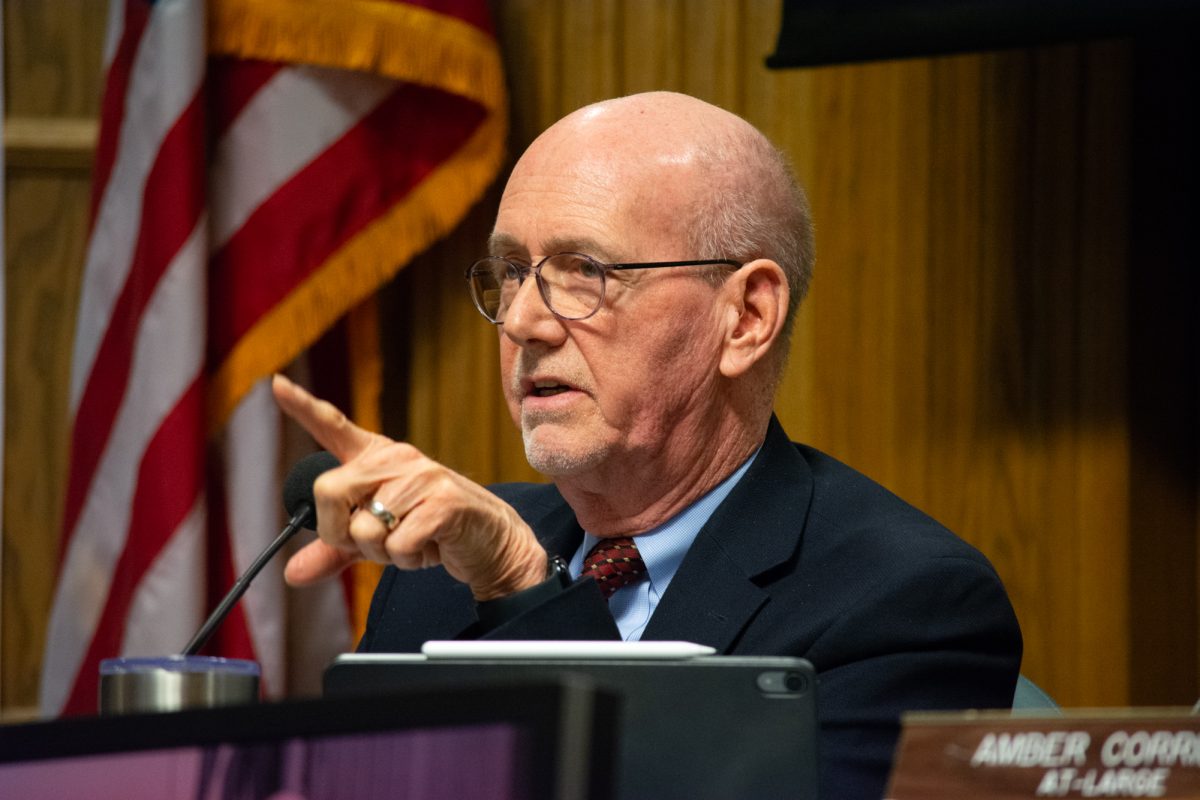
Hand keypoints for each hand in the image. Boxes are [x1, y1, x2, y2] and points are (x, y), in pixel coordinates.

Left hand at [271, 374, 547, 599]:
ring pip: (364, 527)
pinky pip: (397, 545)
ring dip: (382, 553)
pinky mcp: (444, 502)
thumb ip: (335, 551)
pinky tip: (431, 548)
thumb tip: (292, 574)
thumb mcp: (376, 540)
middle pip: (329, 491)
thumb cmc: (430, 532)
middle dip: (340, 533)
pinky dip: (408, 560)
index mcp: (377, 459)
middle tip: (372, 542)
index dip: (303, 407)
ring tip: (413, 542)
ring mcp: (422, 477)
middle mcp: (397, 459)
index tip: (276, 385)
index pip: (334, 427)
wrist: (489, 543)